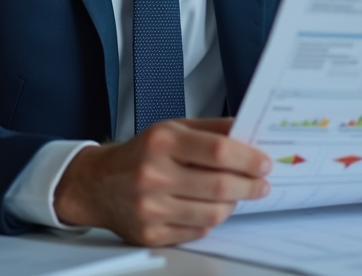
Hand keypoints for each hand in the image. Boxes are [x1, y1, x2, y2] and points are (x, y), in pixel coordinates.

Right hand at [53, 117, 271, 245]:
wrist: (96, 184)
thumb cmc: (140, 153)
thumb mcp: (172, 128)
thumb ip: (212, 129)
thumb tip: (249, 132)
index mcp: (162, 142)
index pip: (218, 151)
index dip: (248, 159)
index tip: (264, 163)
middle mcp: (153, 175)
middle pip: (219, 186)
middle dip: (250, 186)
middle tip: (262, 184)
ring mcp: (151, 208)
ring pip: (213, 214)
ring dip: (233, 204)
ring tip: (236, 195)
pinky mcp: (150, 234)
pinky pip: (197, 232)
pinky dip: (210, 220)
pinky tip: (209, 207)